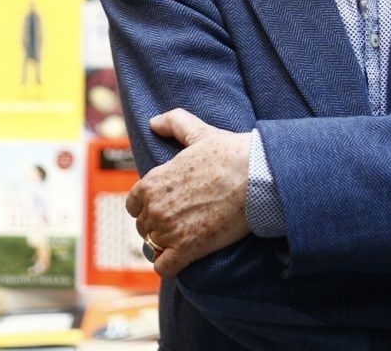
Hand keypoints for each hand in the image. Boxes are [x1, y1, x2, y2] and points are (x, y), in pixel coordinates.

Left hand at [126, 108, 251, 277]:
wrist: (256, 177)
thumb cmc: (229, 153)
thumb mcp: (199, 132)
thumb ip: (173, 123)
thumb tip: (154, 122)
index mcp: (152, 182)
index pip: (134, 204)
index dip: (149, 206)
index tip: (167, 205)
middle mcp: (155, 208)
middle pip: (144, 227)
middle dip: (159, 225)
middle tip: (182, 221)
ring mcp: (169, 231)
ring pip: (153, 247)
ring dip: (166, 245)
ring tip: (185, 238)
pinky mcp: (187, 249)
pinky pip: (164, 267)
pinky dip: (170, 265)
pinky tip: (183, 257)